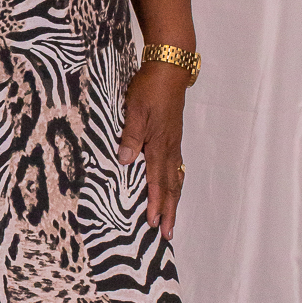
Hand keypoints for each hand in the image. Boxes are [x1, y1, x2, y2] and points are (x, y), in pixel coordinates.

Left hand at [117, 63, 188, 238]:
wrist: (170, 68)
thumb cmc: (150, 88)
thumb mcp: (135, 110)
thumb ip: (131, 136)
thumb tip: (126, 161)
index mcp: (159, 144)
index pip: (158, 181)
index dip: (157, 204)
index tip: (155, 225)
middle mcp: (170, 148)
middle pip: (171, 186)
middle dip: (170, 211)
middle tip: (168, 234)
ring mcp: (174, 143)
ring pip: (175, 178)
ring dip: (173, 200)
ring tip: (172, 218)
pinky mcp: (173, 137)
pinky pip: (175, 167)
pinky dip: (175, 183)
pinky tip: (173, 187)